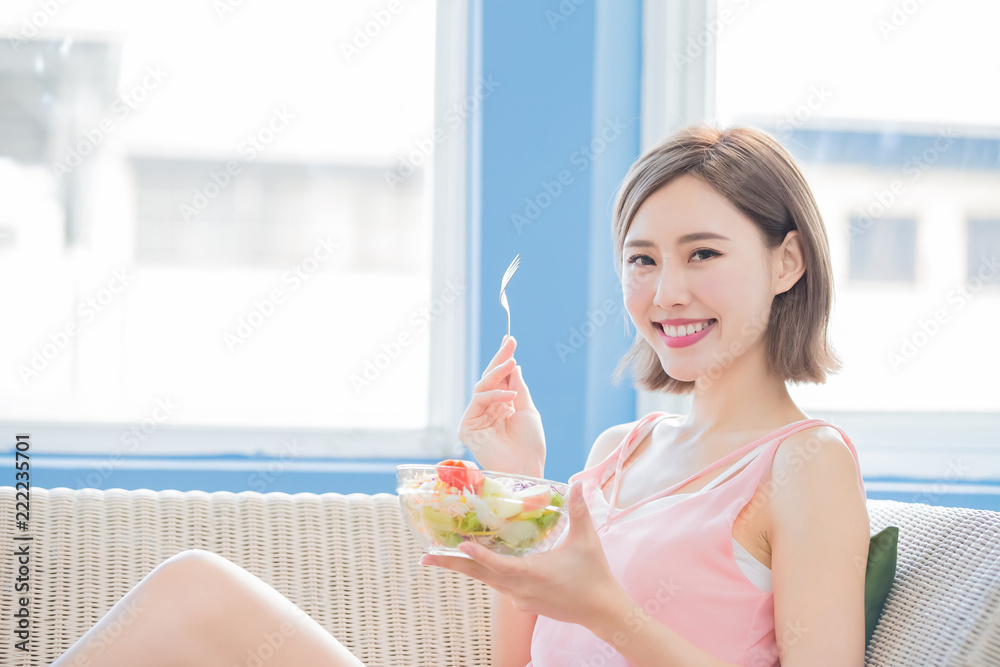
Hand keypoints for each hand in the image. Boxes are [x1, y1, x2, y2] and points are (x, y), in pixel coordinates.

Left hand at [418, 482, 623, 628]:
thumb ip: (579, 510)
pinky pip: (499, 585)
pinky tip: (478, 563)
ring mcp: (520, 599)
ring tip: (439, 558)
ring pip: (487, 581)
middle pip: (480, 576)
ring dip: (465, 569)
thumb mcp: (586, 539)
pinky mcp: (524, 603)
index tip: (460, 546)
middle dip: (451, 565)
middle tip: (424, 559)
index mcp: (532, 574)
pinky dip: (485, 573)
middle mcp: (520, 590)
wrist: (603, 610)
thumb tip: (578, 483)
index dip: (478, 556)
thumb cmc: (594, 574)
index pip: (498, 564)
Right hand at [458, 335, 544, 476]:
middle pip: (488, 380)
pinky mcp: (467, 427)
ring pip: (482, 387)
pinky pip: (478, 401)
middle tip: (509, 342)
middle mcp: (487, 411)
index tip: (509, 340)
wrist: (527, 466)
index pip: (499, 379)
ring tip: (512, 362)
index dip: (503, 359)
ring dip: (497, 373)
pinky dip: (494, 395)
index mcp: (501, 407)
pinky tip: (510, 395)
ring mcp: (476, 418)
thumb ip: (518, 387)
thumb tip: (513, 365)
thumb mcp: (528, 409)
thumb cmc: (530, 444)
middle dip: (499, 360)